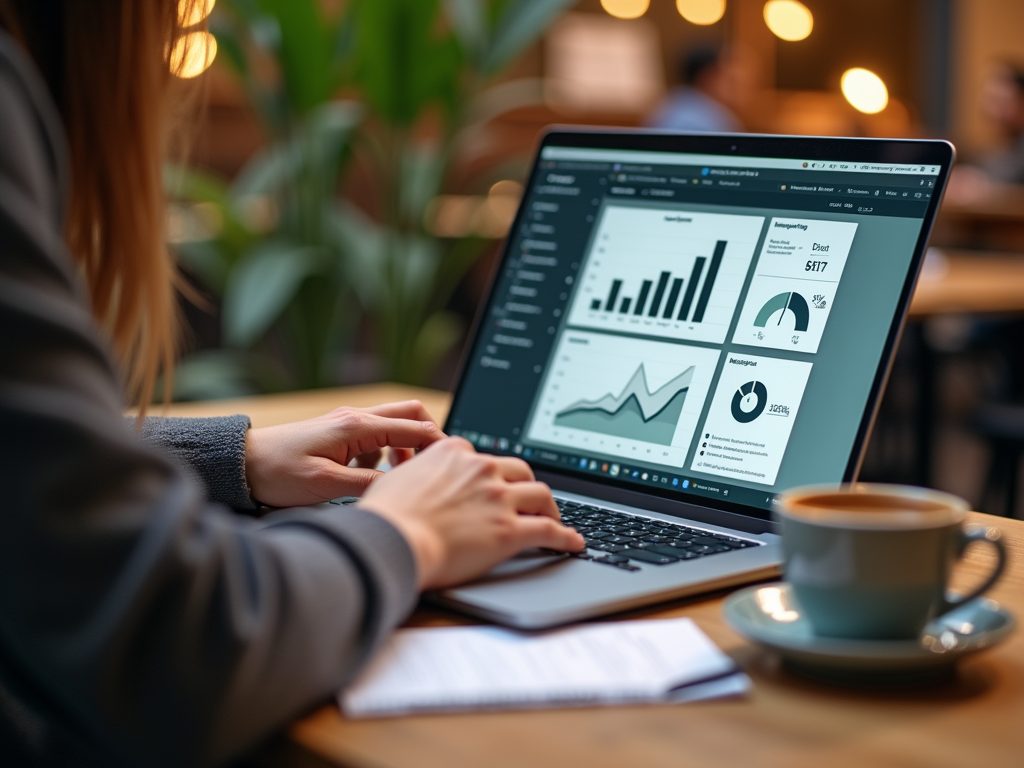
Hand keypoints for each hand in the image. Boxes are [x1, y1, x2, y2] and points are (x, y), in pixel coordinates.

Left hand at [245, 401, 443, 506]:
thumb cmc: (278, 472)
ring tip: (402, 477)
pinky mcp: (340, 434)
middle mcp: (356, 418)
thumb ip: (369, 485)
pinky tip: (373, 477)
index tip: (453, 466)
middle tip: (432, 467)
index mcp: (357, 426)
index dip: (439, 446)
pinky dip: (386, 453)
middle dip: (428, 438)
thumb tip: (403, 488)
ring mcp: (348, 424)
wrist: (242, 464)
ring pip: (395, 424)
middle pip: (411, 414)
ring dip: (406, 447)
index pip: (415, 428)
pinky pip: (377, 437)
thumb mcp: (326, 485)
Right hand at [360, 437, 584, 589]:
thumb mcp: (395, 478)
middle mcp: (481, 469)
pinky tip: (573, 543)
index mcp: (454, 452)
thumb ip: (412, 470)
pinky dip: (566, 537)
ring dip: (551, 508)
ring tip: (553, 520)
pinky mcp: (509, 530)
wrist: (391, 541)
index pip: (485, 458)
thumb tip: (406, 466)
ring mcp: (498, 498)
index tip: (496, 484)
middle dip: (527, 486)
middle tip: (528, 501)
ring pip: (541, 494)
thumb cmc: (385, 516)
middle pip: (520, 470)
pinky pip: (548, 530)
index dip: (494, 474)